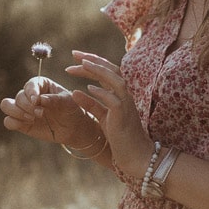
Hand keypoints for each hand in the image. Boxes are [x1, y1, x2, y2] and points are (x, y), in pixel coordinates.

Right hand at [0, 76, 87, 144]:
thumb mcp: (68, 102)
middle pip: (19, 97)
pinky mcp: (20, 123)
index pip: (30, 84)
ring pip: (6, 105)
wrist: (73, 127)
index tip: (36, 101)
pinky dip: (13, 123)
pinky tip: (28, 124)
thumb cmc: (71, 109)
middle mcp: (29, 95)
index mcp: (41, 84)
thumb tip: (40, 99)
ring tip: (32, 119)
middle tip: (41, 114)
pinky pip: (8, 121)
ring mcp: (23, 109)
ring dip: (17, 112)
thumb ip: (55, 99)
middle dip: (28, 106)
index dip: (31, 92)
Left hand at [65, 51, 151, 176]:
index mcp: (120, 94)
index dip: (93, 62)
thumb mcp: (102, 116)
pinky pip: (113, 100)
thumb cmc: (119, 135)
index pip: (107, 71)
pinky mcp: (124, 115)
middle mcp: (125, 95)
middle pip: (111, 70)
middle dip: (93, 60)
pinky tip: (88, 88)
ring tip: (82, 64)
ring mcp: (126, 103)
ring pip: (115, 80)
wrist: (134, 154)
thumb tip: (75, 91)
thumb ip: (91, 103)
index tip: (76, 57)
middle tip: (74, 54)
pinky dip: (101, 93)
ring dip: (99, 70)